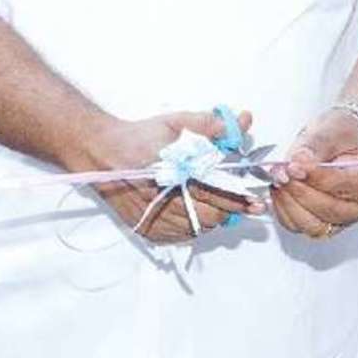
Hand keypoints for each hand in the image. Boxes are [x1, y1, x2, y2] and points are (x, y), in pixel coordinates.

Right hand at [80, 109, 264, 244]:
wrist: (100, 152)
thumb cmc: (137, 136)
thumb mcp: (175, 123)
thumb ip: (210, 124)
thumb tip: (242, 121)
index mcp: (175, 176)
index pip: (217, 194)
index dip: (240, 199)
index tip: (257, 202)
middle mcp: (164, 202)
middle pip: (210, 217)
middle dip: (228, 209)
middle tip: (241, 202)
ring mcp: (154, 220)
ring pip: (197, 229)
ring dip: (210, 218)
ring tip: (214, 204)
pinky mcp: (146, 228)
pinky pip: (179, 236)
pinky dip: (190, 227)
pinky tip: (192, 212)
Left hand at [269, 107, 357, 238]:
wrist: (343, 142)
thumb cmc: (346, 134)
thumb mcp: (334, 128)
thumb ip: (316, 145)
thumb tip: (298, 162)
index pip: (341, 185)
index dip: (314, 176)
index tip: (293, 165)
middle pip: (328, 208)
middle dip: (299, 190)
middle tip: (280, 171)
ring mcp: (346, 219)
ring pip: (314, 224)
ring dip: (290, 203)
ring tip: (279, 180)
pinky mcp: (326, 225)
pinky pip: (302, 227)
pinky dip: (286, 212)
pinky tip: (281, 191)